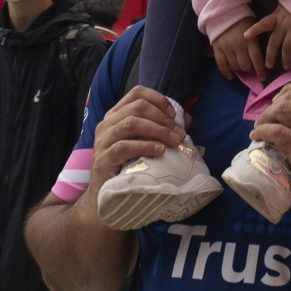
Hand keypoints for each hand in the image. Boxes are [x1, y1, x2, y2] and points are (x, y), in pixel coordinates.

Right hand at [82, 87, 187, 211]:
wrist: (106, 198)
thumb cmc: (128, 167)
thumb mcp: (145, 143)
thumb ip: (163, 129)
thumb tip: (187, 118)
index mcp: (116, 115)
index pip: (137, 93)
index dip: (159, 100)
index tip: (174, 116)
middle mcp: (107, 123)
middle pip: (137, 107)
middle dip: (163, 118)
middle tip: (179, 134)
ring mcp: (103, 141)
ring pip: (131, 123)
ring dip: (158, 130)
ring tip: (174, 141)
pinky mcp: (103, 159)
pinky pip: (124, 147)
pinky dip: (145, 146)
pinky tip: (159, 151)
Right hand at [211, 18, 263, 76]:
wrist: (224, 12)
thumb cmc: (242, 20)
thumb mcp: (254, 28)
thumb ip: (257, 42)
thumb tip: (264, 59)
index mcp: (249, 40)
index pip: (256, 59)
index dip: (260, 71)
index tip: (263, 78)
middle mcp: (238, 45)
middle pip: (245, 65)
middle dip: (250, 70)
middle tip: (252, 70)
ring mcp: (226, 48)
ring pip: (234, 66)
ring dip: (240, 70)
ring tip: (243, 68)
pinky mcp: (217, 49)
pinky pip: (221, 64)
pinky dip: (226, 72)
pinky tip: (230, 77)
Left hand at [248, 8, 290, 74]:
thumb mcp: (279, 11)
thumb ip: (273, 22)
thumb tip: (261, 32)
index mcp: (275, 18)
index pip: (263, 24)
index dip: (254, 29)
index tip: (245, 36)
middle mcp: (284, 23)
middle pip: (275, 41)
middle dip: (271, 55)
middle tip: (268, 66)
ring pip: (288, 46)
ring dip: (286, 58)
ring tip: (286, 66)